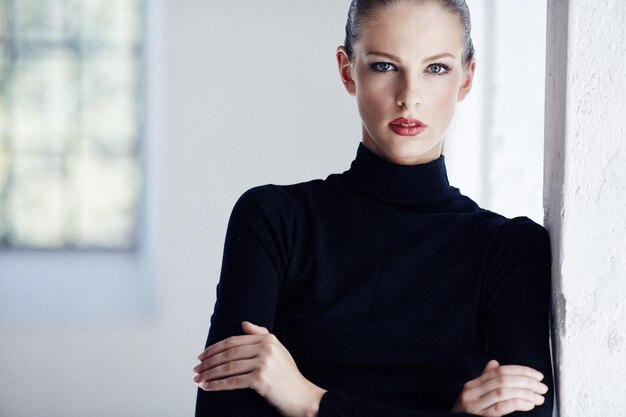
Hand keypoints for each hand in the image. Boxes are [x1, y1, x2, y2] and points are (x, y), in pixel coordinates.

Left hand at [193, 321, 326, 416]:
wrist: (303, 397)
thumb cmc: (288, 376)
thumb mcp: (278, 350)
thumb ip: (261, 335)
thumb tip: (243, 324)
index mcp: (268, 339)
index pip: (234, 341)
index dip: (215, 348)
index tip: (202, 355)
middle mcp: (266, 348)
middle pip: (228, 353)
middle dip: (208, 361)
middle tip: (196, 368)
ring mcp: (263, 364)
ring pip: (228, 367)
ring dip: (209, 374)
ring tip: (198, 379)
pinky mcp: (261, 380)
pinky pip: (233, 381)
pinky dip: (217, 385)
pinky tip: (207, 387)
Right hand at [451, 359, 548, 416]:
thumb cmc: (468, 415)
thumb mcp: (474, 396)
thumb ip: (485, 380)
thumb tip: (495, 364)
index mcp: (472, 385)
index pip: (499, 371)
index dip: (520, 370)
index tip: (537, 375)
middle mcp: (472, 392)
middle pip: (502, 379)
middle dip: (526, 381)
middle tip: (542, 386)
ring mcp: (475, 405)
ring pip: (504, 392)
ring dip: (526, 393)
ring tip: (540, 397)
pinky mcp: (482, 416)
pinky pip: (502, 406)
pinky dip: (519, 403)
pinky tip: (530, 404)